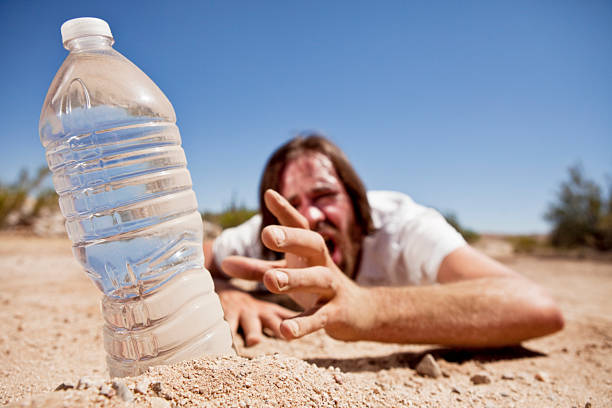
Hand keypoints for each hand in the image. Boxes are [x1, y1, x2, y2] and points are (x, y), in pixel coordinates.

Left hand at [222, 189, 375, 340]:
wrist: (359, 313)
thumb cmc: (316, 288)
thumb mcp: (288, 275)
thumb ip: (257, 270)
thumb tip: (224, 263)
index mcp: (309, 251)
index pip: (300, 225)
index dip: (285, 210)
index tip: (269, 194)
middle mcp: (323, 264)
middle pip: (313, 244)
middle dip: (292, 238)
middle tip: (267, 234)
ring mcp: (332, 289)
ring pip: (318, 278)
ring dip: (296, 278)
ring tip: (271, 281)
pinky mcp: (337, 314)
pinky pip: (320, 318)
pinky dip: (303, 324)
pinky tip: (285, 332)